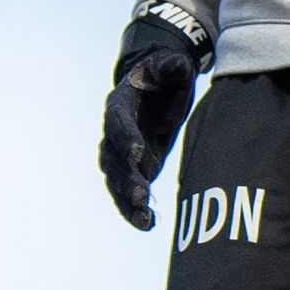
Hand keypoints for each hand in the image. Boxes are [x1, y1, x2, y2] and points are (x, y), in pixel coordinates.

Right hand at [98, 6, 203, 230]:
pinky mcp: (134, 168)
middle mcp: (114, 132)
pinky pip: (128, 191)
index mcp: (119, 104)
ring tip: (144, 220)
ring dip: (128, 201)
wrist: (158, 88)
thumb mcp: (171, 65)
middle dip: (127, 178)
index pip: (118, 123)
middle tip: (142, 195)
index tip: (136, 154)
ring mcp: (121, 154)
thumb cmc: (165, 74)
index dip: (126, 138)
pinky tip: (147, 225)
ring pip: (117, 181)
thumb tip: (175, 65)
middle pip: (114, 159)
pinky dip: (134, 209)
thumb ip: (172, 65)